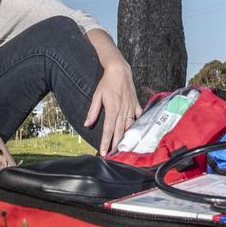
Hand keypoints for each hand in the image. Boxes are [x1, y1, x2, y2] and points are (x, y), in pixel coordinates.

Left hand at [84, 41, 140, 155]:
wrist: (119, 71)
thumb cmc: (107, 83)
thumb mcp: (97, 96)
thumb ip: (93, 111)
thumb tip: (87, 124)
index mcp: (112, 109)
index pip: (108, 129)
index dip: (106, 142)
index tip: (104, 152)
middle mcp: (123, 110)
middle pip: (119, 131)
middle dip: (116, 144)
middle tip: (113, 155)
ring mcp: (131, 108)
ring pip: (130, 127)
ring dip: (126, 138)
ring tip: (123, 148)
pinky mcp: (136, 105)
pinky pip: (138, 118)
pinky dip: (137, 126)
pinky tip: (136, 134)